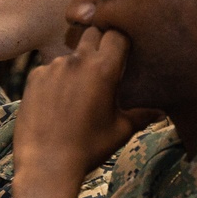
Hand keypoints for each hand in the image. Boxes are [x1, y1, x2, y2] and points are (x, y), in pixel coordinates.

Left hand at [15, 27, 159, 180]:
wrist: (46, 164)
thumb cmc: (88, 149)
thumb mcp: (120, 131)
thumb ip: (142, 115)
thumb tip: (162, 113)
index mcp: (103, 69)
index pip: (117, 34)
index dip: (122, 41)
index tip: (124, 53)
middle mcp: (77, 61)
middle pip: (93, 33)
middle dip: (100, 42)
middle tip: (104, 65)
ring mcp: (53, 67)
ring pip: (71, 53)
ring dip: (78, 64)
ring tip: (79, 93)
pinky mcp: (34, 76)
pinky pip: (50, 68)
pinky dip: (57, 79)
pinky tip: (57, 102)